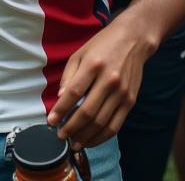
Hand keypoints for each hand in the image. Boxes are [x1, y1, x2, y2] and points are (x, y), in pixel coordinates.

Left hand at [49, 13, 153, 147]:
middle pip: (87, 111)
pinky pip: (115, 125)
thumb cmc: (102, 45)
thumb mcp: (80, 53)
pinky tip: (90, 140)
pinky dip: (101, 137)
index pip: (74, 92)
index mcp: (93, 65)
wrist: (133, 40)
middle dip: (71, 127)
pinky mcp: (130, 101)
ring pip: (101, 122)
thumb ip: (69, 76)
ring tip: (74, 143)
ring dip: (85, 136)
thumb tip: (60, 99)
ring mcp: (122, 92)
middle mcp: (109, 80)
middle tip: (61, 136)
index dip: (61, 109)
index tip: (51, 121)